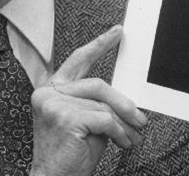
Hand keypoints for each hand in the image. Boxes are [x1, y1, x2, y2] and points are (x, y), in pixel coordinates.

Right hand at [30, 25, 147, 175]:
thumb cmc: (70, 154)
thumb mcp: (87, 122)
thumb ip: (98, 104)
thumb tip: (128, 99)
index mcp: (52, 90)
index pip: (78, 60)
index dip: (99, 45)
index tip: (116, 33)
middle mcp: (48, 94)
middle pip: (98, 85)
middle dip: (123, 103)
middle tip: (140, 118)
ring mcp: (53, 105)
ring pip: (103, 104)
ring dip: (123, 123)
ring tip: (131, 136)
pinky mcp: (64, 118)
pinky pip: (104, 119)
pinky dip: (118, 132)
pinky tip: (121, 142)